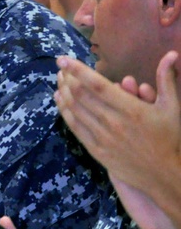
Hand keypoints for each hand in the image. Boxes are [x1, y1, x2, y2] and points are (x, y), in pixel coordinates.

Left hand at [55, 52, 180, 228]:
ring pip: (75, 110)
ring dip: (63, 92)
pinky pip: (75, 128)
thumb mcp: (172, 107)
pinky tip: (59, 100)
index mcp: (131, 109)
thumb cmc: (169, 139)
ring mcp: (102, 138)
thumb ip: (167, 79)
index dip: (77, 70)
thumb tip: (171, 53)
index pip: (97, 85)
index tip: (63, 60)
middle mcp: (113, 123)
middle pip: (81, 95)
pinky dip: (64, 112)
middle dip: (67, 79)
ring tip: (59, 80)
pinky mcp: (96, 150)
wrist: (164, 175)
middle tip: (61, 68)